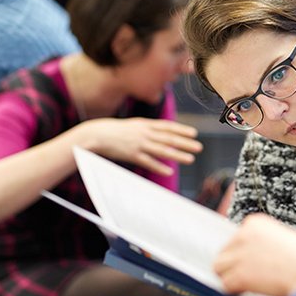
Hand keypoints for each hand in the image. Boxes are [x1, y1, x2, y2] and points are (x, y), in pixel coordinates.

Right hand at [74, 118, 202, 175]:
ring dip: (177, 155)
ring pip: (162, 150)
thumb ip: (147, 128)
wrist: (96, 134)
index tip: (194, 133)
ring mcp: (138, 144)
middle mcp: (144, 133)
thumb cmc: (115, 131)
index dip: (181, 130)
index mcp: (145, 124)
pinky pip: (148, 162)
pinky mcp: (131, 155)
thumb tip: (161, 133)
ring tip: (190, 159)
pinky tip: (169, 171)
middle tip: (199, 147)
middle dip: (185, 143)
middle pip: (168, 139)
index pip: (167, 127)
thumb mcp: (133, 125)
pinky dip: (159, 167)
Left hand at [213, 214, 295, 295]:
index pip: (236, 238)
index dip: (243, 254)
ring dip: (231, 278)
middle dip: (233, 266)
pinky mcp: (240, 275)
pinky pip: (226, 285)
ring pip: (220, 269)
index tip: (254, 263)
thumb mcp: (285, 238)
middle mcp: (243, 234)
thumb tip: (255, 255)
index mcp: (255, 222)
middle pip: (225, 252)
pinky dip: (235, 292)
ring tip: (247, 287)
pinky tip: (249, 294)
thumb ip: (266, 242)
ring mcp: (240, 255)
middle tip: (248, 278)